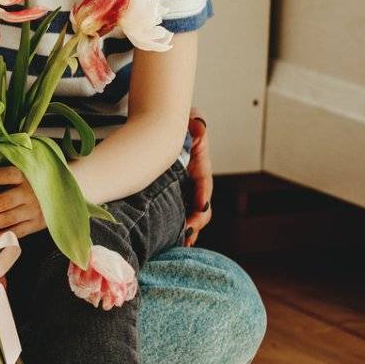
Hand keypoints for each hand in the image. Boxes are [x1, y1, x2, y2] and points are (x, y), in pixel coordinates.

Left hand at [0, 167, 45, 246]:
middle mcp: (30, 194)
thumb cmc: (33, 178)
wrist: (64, 193)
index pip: (8, 175)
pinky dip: (1, 237)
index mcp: (26, 175)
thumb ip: (5, 171)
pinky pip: (17, 232)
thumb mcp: (25, 169)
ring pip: (7, 219)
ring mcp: (34, 210)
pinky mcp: (37, 224)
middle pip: (3, 201)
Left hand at [182, 113, 214, 245]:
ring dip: (188, 230)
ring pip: (190, 214)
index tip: (200, 206)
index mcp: (200, 165)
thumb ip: (195, 123)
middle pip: (200, 206)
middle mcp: (195, 182)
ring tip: (183, 243)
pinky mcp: (172, 197)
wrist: (160, 125)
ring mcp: (184, 190)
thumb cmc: (178, 123)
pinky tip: (170, 241)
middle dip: (196, 221)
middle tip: (187, 233)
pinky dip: (176, 228)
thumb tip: (198, 125)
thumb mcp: (189, 120)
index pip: (204, 182)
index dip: (203, 195)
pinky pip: (177, 215)